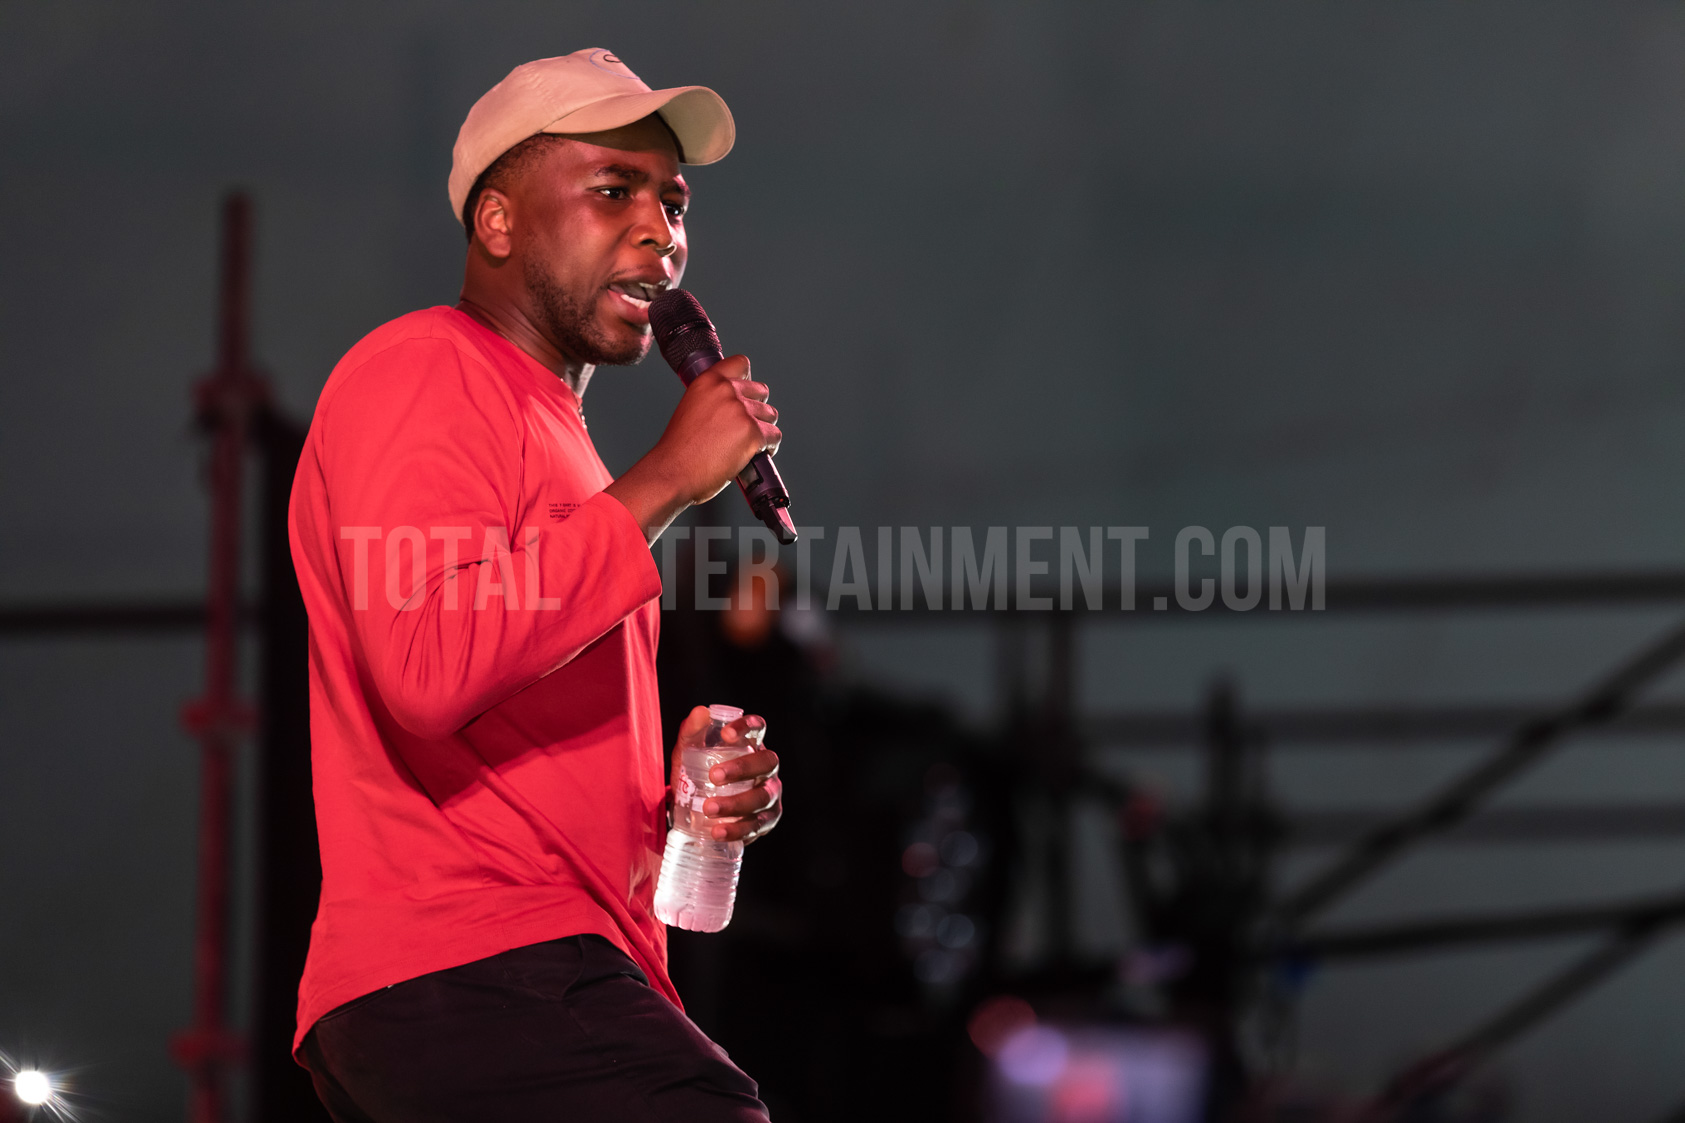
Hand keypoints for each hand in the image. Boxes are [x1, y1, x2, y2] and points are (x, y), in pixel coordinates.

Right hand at [605, 356, 780, 541]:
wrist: (673, 472)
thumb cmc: (677, 450)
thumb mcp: (690, 409)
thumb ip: (711, 401)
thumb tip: (729, 409)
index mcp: (708, 382)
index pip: (740, 364)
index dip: (747, 379)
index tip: (746, 392)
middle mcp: (726, 391)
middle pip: (761, 391)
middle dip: (757, 409)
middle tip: (745, 427)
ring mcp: (741, 411)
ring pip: (770, 414)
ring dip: (764, 429)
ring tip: (750, 444)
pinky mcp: (753, 433)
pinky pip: (774, 436)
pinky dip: (769, 446)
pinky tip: (756, 454)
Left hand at [671, 704, 781, 843]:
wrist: (694, 812)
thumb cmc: (698, 774)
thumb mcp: (689, 753)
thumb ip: (691, 733)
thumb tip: (700, 712)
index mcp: (751, 745)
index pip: (759, 728)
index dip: (747, 727)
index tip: (726, 733)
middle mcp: (767, 768)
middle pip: (767, 762)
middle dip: (742, 768)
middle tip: (714, 775)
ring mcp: (770, 795)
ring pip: (763, 797)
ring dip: (736, 803)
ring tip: (709, 808)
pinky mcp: (766, 821)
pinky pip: (757, 825)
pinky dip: (737, 829)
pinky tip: (717, 831)